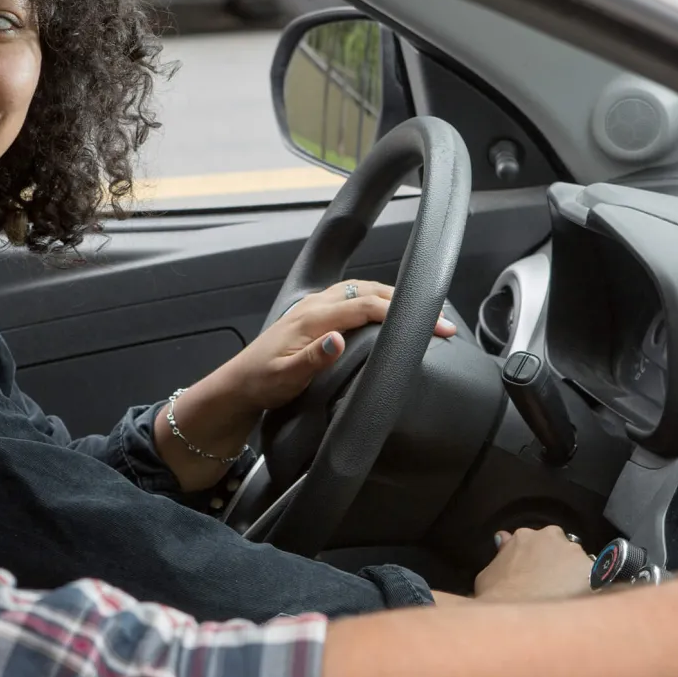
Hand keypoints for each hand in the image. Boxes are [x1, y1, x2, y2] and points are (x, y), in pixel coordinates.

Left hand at [211, 280, 457, 415]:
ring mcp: (315, 308)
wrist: (237, 385)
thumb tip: (338, 340)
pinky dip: (377, 301)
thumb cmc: (260, 383)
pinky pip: (352, 298)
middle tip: (440, 320)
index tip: (434, 326)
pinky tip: (387, 312)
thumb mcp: (285, 377)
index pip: (368, 305)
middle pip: (371, 291)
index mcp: (314, 317)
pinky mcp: (314, 315)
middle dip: (408, 302)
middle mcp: (316, 306)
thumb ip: (314, 358)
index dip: (404, 314)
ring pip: (362, 291)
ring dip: (394, 298)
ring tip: (422, 313)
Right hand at [472, 526, 593, 602]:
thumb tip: (503, 539)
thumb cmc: (496, 599)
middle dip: (560, 563)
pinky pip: (598, 578)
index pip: (538, 542)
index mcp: (525, 536)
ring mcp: (574, 552)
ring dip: (576, 575)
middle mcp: (552, 537)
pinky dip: (592, 589)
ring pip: (580, 561)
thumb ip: (501, 554)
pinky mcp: (592, 570)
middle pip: (561, 547)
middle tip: (554, 586)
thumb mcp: (487, 574)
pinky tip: (582, 604)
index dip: (540, 559)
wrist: (516, 622)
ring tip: (570, 599)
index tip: (540, 574)